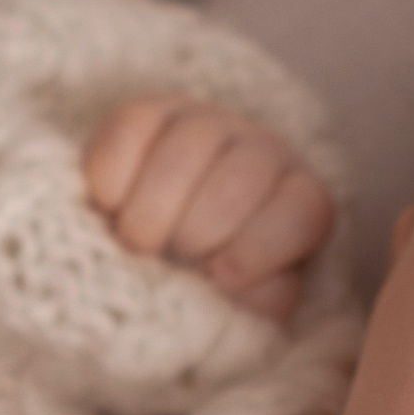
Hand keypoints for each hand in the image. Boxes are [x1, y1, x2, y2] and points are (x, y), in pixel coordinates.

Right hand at [83, 94, 333, 322]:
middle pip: (239, 183)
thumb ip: (256, 302)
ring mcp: (205, 123)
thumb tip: (245, 292)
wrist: (151, 240)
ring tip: (137, 242)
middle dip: (197, 234)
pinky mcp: (146, 112)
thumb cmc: (207, 279)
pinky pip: (128, 134)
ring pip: (185, 152)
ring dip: (152, 212)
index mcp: (298, 201)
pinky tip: (110, 206)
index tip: (221, 277)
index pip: (303, 213)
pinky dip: (113, 181)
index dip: (262, 249)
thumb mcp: (243, 302)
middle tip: (170, 259)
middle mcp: (260, 151)